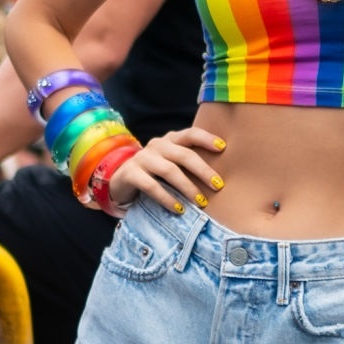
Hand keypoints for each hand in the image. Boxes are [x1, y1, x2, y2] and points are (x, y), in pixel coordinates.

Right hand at [101, 128, 227, 214]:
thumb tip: (220, 178)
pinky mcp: (130, 174)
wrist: (121, 180)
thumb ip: (188, 163)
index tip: (223, 147)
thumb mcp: (171, 163)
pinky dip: (167, 198)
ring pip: (169, 170)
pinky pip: (152, 186)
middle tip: (218, 186)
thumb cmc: (155, 173)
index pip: (190, 134)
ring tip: (201, 202)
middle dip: (203, 171)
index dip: (206, 138)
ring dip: (188, 187)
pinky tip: (179, 209)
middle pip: (183, 155)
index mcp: (170, 140)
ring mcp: (142, 158)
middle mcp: (157, 145)